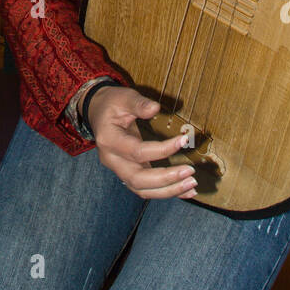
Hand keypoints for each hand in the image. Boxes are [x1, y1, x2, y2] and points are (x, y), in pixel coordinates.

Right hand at [86, 85, 197, 199]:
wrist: (98, 112)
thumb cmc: (112, 104)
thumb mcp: (123, 97)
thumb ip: (139, 103)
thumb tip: (155, 108)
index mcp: (109, 140)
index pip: (137, 152)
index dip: (162, 149)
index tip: (183, 141)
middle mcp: (112, 160)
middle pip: (138, 180)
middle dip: (166, 179)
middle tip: (190, 172)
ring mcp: (119, 170)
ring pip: (142, 190)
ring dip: (168, 190)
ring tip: (191, 185)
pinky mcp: (128, 174)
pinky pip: (146, 189)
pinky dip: (166, 192)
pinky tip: (185, 192)